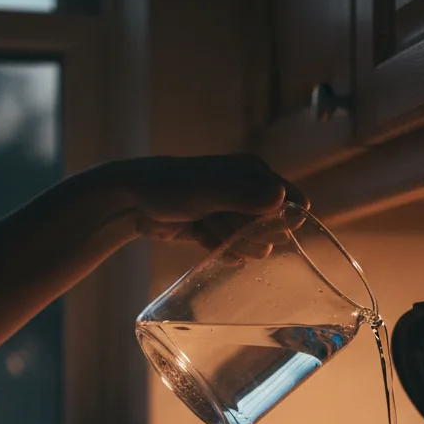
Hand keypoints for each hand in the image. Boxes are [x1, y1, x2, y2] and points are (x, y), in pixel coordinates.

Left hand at [100, 153, 307, 249]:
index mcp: (254, 173)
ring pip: (252, 243)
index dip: (282, 219)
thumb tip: (281, 197)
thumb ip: (244, 195)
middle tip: (218, 220)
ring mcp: (234, 214)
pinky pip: (234, 250)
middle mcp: (249, 192)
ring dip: (229, 241)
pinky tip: (207, 242)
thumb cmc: (170, 187)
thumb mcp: (208, 190)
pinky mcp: (219, 231)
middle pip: (271, 227)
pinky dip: (220, 250)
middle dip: (247, 232)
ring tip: (206, 227)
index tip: (263, 229)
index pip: (289, 201)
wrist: (133, 201)